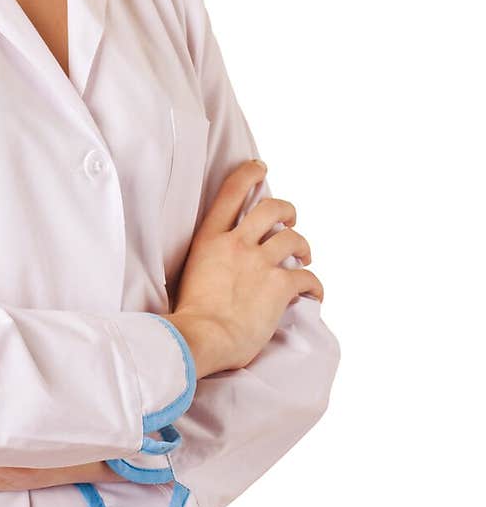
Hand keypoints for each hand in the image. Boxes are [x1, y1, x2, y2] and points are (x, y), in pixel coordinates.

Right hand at [169, 159, 324, 377]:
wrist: (201, 337)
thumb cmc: (191, 316)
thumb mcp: (192, 273)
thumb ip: (210, 261)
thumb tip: (223, 267)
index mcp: (210, 239)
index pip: (230, 193)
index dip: (247, 175)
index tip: (259, 168)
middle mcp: (236, 243)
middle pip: (270, 208)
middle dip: (286, 210)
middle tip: (291, 219)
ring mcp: (258, 262)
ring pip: (293, 239)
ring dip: (303, 246)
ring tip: (304, 257)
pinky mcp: (278, 285)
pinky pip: (307, 277)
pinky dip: (314, 285)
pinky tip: (313, 294)